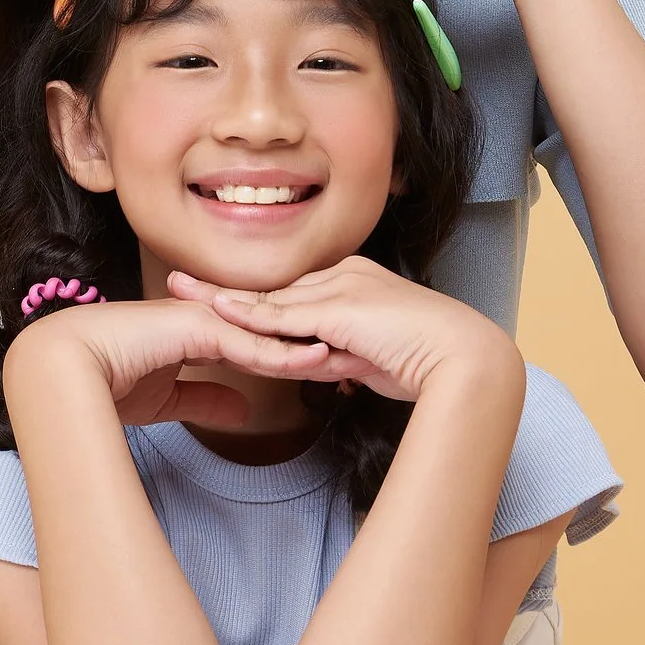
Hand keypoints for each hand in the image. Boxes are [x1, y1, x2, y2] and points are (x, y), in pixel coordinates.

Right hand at [7, 298, 339, 430]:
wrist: (64, 371)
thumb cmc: (104, 384)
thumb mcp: (168, 401)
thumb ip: (205, 399)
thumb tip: (241, 410)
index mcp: (202, 332)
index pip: (262, 340)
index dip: (297, 354)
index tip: (335, 366)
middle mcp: (206, 319)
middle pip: (273, 331)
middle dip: (313, 344)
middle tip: (358, 354)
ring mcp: (202, 318)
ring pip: (266, 333)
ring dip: (306, 347)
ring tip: (347, 356)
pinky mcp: (194, 327)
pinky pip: (246, 342)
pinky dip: (279, 353)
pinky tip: (309, 360)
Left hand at [163, 259, 520, 404]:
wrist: (464, 359)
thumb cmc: (430, 363)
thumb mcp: (375, 358)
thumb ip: (346, 357)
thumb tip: (328, 366)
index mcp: (354, 285)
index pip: (291, 294)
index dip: (251, 298)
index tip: (215, 298)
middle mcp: (344, 277)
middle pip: (272, 288)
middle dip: (224, 290)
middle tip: (180, 284)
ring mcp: (342, 289)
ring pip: (271, 297)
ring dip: (222, 296)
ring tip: (181, 292)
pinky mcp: (341, 310)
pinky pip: (285, 315)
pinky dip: (248, 315)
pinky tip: (217, 312)